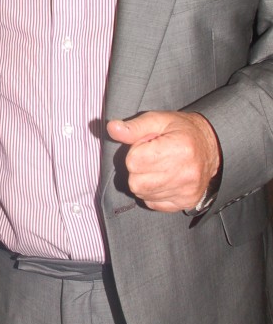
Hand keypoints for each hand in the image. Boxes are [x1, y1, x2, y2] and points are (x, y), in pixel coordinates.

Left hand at [106, 111, 220, 212]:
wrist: (211, 147)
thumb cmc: (182, 131)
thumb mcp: (158, 120)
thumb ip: (134, 127)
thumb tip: (112, 128)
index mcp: (179, 149)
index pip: (134, 161)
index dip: (135, 151)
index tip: (147, 145)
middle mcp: (185, 174)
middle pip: (136, 182)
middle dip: (137, 169)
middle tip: (152, 157)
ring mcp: (186, 191)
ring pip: (142, 194)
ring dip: (144, 181)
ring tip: (159, 167)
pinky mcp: (186, 202)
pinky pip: (153, 203)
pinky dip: (152, 192)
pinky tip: (163, 179)